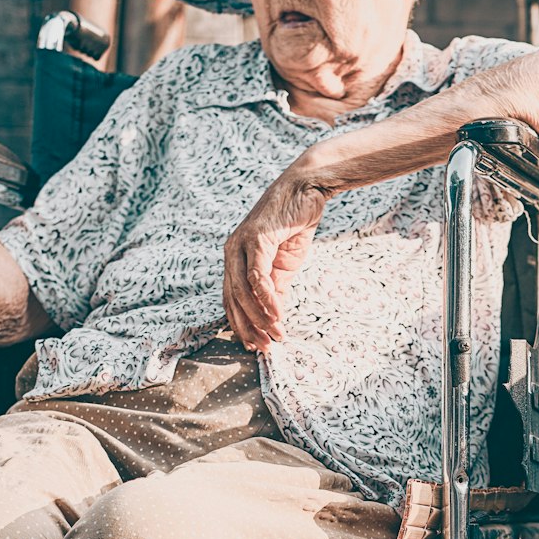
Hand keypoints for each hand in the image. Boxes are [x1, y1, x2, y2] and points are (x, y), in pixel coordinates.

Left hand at [223, 165, 328, 352]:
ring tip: (275, 336)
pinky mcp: (256, 239)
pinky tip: (278, 315)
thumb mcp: (283, 264)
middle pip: (232, 300)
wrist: (307, 190)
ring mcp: (240, 244)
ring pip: (243, 292)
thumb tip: (273, 318)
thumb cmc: (294, 225)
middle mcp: (231, 252)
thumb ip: (275, 289)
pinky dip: (267, 299)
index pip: (231, 300)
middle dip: (248, 328)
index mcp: (234, 259)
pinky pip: (257, 277)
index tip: (255, 346)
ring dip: (259, 318)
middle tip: (265, 348)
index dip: (241, 325)